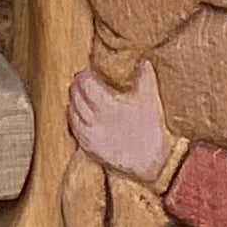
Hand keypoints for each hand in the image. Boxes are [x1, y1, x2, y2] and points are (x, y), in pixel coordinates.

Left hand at [65, 59, 170, 183]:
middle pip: (76, 97)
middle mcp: (94, 120)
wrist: (154, 165)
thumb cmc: (151, 131)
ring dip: (72, 101)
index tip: (87, 72)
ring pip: (72, 114)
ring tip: (76, 95)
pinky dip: (72, 120)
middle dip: (76, 86)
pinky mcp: (91, 149)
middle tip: (80, 80)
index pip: (86, 84)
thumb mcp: (150, 100)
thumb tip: (143, 61)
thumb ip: (144, 77)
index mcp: (106, 105)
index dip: (84, 76)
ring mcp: (91, 136)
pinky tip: (76, 116)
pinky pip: (74, 131)